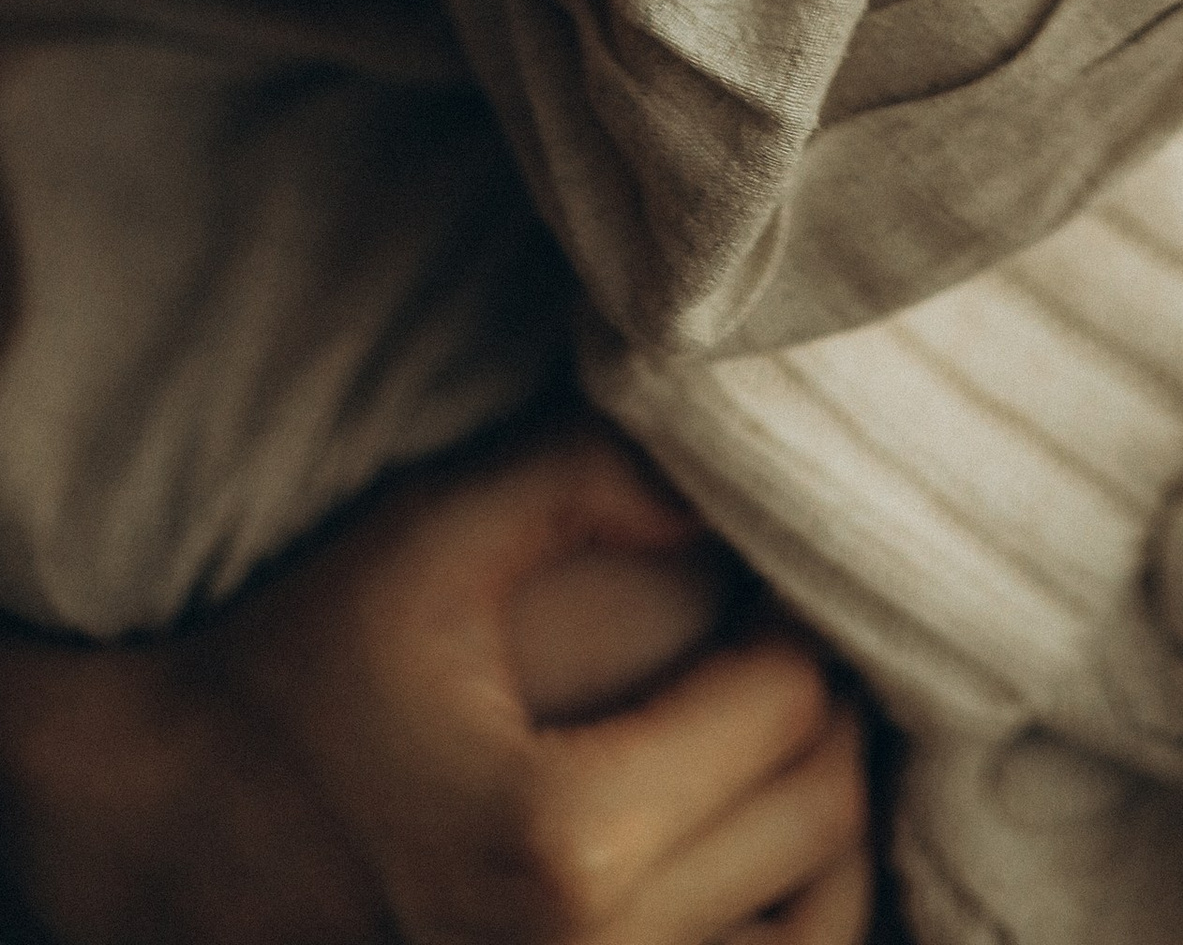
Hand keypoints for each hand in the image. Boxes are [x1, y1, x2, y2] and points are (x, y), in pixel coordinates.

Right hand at [0, 419, 873, 944]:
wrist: (165, 845)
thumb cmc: (297, 679)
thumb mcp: (430, 541)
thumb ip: (584, 477)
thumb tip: (723, 494)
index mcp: (565, 842)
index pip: (788, 705)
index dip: (795, 613)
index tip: (757, 569)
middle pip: (819, 812)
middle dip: (822, 704)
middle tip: (774, 628)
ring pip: (819, 924)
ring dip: (822, 817)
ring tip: (768, 729)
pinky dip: (783, 912)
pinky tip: (741, 831)